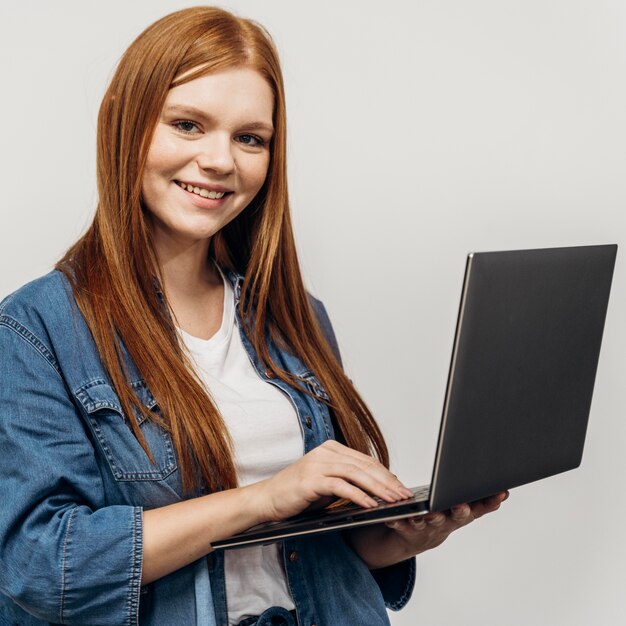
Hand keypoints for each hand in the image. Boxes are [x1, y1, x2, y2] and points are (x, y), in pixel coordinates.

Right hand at [250, 440, 413, 521]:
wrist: (267, 500)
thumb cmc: (297, 494)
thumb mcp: (327, 484)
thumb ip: (347, 481)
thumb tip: (377, 489)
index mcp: (331, 449)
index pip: (366, 460)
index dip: (386, 474)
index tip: (401, 487)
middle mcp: (326, 452)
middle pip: (364, 465)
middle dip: (387, 482)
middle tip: (404, 496)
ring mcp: (317, 464)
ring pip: (356, 474)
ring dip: (378, 489)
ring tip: (393, 501)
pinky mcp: (311, 479)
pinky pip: (341, 486)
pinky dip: (358, 495)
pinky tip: (370, 505)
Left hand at [346, 492, 508, 569]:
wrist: (415, 539)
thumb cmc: (441, 514)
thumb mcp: (461, 505)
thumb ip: (477, 496)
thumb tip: (495, 474)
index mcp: (461, 513)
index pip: (481, 507)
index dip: (491, 501)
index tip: (500, 493)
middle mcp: (447, 522)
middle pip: (456, 516)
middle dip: (460, 510)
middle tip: (461, 504)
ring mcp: (427, 528)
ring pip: (429, 522)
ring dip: (429, 517)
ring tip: (428, 512)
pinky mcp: (406, 530)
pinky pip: (401, 524)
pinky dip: (398, 520)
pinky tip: (393, 516)